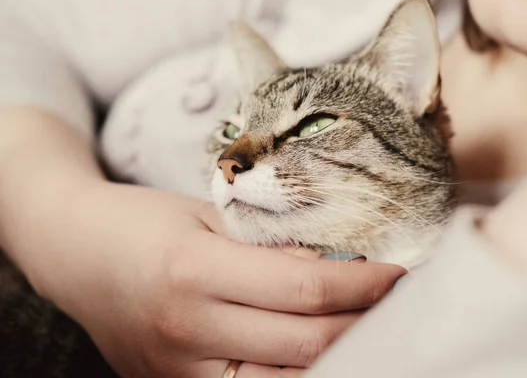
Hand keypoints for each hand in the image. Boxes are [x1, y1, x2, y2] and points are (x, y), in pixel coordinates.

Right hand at [26, 183, 404, 377]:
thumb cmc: (144, 223)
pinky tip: (320, 355)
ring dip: (339, 358)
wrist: (77, 254)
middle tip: (395, 302)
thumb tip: (339, 267)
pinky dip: (295, 377)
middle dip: (364, 323)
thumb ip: (270, 245)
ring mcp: (178, 372)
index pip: (305, 290)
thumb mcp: (208, 217)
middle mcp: (186, 331)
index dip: (364, 285)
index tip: (397, 275)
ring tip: (367, 330)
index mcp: (194, 272)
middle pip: (305, 344)